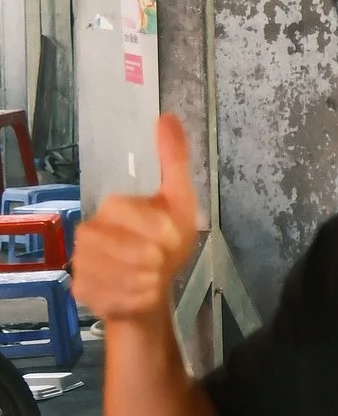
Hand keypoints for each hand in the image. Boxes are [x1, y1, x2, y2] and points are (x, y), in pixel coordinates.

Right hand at [71, 115, 201, 326]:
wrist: (150, 286)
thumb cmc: (165, 241)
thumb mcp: (178, 199)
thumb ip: (173, 160)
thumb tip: (168, 116)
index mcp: (113, 207)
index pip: (139, 218)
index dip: (163, 232)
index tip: (172, 239)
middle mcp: (88, 232)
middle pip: (138, 251)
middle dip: (160, 259)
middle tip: (161, 260)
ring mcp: (82, 263)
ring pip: (129, 277)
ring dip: (150, 280)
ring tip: (151, 275)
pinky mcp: (82, 292)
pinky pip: (118, 299)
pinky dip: (138, 299)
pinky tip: (138, 292)